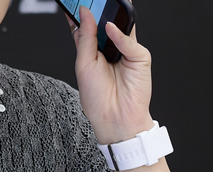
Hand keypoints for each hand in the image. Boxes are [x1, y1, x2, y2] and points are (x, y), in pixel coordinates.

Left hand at [66, 6, 153, 143]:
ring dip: (112, 13)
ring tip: (101, 2)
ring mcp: (125, 51)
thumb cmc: (98, 100)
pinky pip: (130, 40)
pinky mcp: (139, 57)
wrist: (115, 120)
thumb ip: (85, 38)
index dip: (80, 13)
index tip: (73, 2)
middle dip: (98, 9)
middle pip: (104, 22)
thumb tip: (86, 12)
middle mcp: (109, 50)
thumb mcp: (83, 66)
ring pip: (121, 25)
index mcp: (93, 53)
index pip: (86, 27)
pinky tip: (110, 28)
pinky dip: (120, 34)